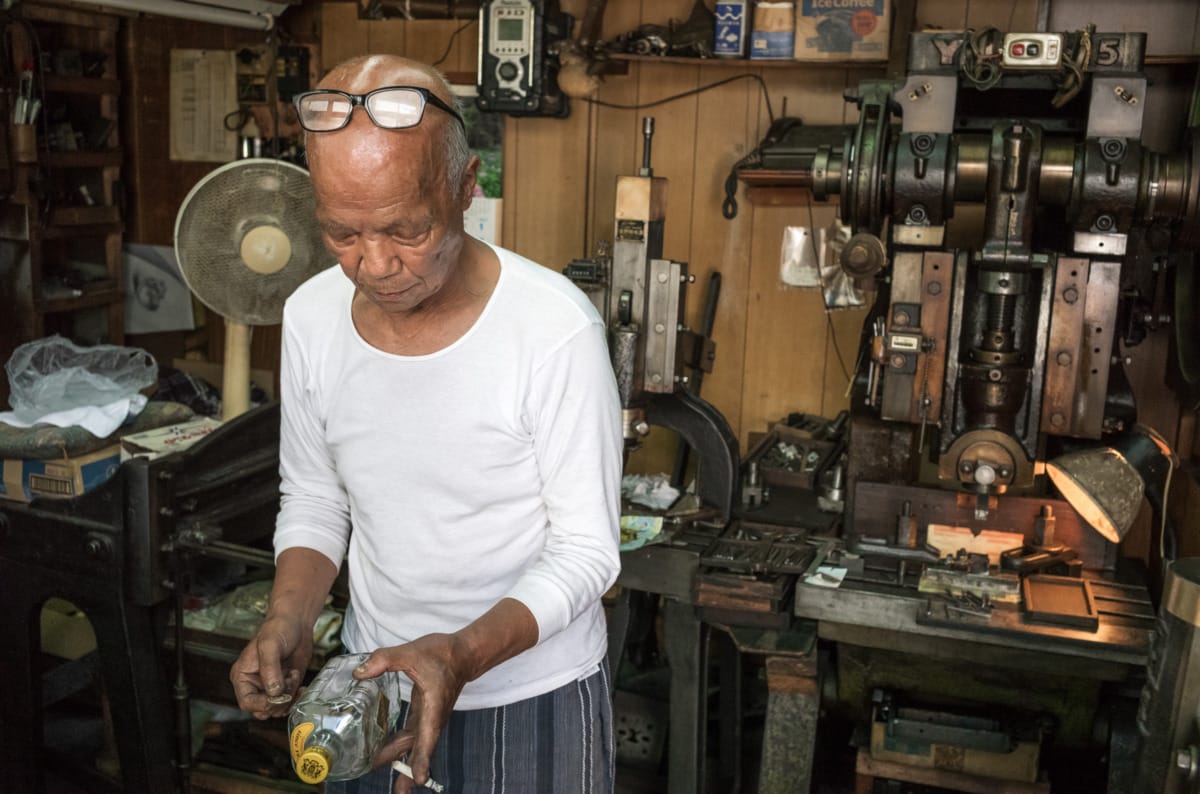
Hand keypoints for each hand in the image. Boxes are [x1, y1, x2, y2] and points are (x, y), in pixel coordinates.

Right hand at [230, 613, 312, 718]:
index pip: (247, 702)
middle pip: (262, 710)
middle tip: (289, 683)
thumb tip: (274, 692)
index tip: (277, 695)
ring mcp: (271, 687)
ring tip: (293, 676)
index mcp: (242, 676)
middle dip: (278, 702)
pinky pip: (289, 703)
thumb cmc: (278, 628)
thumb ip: (270, 669)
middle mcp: (255, 685)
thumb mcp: (270, 645)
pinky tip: (301, 686)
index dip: (262, 704)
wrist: (296, 622)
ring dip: (289, 698)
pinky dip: (296, 698)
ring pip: (277, 709)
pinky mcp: (285, 687)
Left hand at [356, 633, 476, 793]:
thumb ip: (385, 660)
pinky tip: (389, 756)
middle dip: (409, 770)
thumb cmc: (443, 654)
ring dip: (406, 764)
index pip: (427, 736)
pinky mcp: (425, 715)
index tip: (418, 779)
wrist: (463, 654)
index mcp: (433, 706)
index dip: (421, 758)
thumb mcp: (412, 652)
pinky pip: (413, 737)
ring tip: (399, 788)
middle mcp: (433, 718)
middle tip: (399, 791)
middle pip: (420, 749)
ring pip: (416, 746)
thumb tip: (359, 672)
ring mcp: (429, 718)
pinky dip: (402, 748)